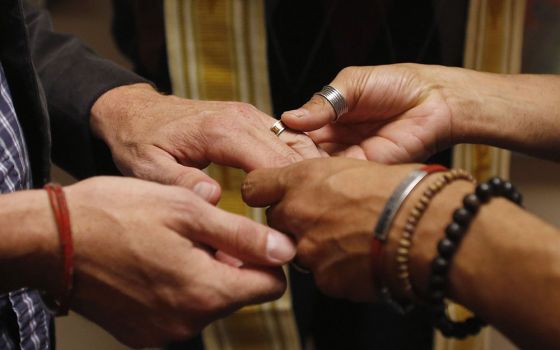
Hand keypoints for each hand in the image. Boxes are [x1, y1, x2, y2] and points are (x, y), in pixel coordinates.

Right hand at [57, 177, 294, 346]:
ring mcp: (163, 332)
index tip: (249, 237)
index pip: (271, 287)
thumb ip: (242, 236)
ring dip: (203, 273)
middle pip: (239, 294)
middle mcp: (189, 322)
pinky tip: (155, 262)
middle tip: (200, 231)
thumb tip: (285, 250)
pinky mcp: (142, 334)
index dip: (267, 258)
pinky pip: (180, 311)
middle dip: (231, 263)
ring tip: (173, 243)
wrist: (51, 240)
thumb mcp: (186, 211)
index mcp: (206, 291)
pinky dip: (177, 288)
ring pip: (209, 301)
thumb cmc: (117, 214)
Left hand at [91, 84, 321, 202]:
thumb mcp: (148, 168)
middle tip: (301, 223)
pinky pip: (287, 137)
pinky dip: (299, 160)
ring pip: (297, 142)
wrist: (134, 112)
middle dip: (300, 188)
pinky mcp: (251, 118)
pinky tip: (299, 185)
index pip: (273, 164)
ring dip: (305, 172)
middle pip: (291, 155)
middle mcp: (243, 118)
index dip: (284, 197)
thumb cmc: (139, 141)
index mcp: (221, 131)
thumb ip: (181, 183)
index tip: (282, 227)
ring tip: (306, 205)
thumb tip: (215, 198)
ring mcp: (250, 115)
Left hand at [242, 158, 416, 301]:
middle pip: (276, 220)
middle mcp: (297, 214)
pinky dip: (338, 269)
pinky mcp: (325, 280)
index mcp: (302, 180)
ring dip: (319, 246)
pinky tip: (363, 257)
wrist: (429, 228)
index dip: (265, 192)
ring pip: (300, 250)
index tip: (273, 195)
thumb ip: (322, 179)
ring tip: (354, 238)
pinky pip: (323, 274)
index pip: (254, 187)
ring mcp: (309, 251)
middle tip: (327, 218)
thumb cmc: (402, 190)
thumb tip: (316, 188)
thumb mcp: (355, 167)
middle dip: (295, 221)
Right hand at [281, 64, 455, 163]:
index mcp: (328, 119)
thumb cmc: (397, 84)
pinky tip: (309, 176)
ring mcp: (349, 157)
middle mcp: (335, 142)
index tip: (262, 144)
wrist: (435, 100)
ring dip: (303, 171)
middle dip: (287, 159)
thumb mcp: (352, 84)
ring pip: (317, 169)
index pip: (296, 133)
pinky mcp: (365, 169)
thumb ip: (322, 103)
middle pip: (302, 155)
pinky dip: (324, 177)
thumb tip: (289, 118)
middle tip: (267, 163)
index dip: (281, 138)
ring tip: (282, 172)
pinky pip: (340, 176)